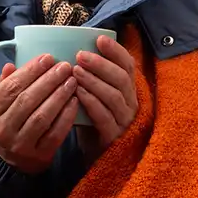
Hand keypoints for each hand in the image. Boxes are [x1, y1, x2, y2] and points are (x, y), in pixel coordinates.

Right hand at [0, 54, 78, 173]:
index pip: (10, 87)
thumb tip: (11, 65)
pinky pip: (55, 133)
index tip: (48, 58)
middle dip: (48, 80)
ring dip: (59, 95)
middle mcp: (2, 129)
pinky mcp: (38, 155)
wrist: (11, 161)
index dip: (30, 71)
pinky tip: (75, 101)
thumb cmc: (8, 124)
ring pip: (42, 116)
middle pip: (27, 100)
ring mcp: (20, 144)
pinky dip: (66, 116)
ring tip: (72, 81)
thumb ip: (4, 85)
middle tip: (65, 66)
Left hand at [72, 34, 138, 159]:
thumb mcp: (94, 97)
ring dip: (94, 81)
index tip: (99, 38)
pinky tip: (77, 93)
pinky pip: (105, 116)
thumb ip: (89, 78)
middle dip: (101, 64)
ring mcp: (124, 121)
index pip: (127, 66)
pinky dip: (91, 102)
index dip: (115, 51)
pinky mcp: (114, 137)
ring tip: (75, 71)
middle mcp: (130, 104)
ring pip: (114, 95)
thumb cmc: (92, 123)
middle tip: (80, 55)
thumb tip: (68, 52)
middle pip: (121, 78)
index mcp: (127, 90)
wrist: (96, 158)